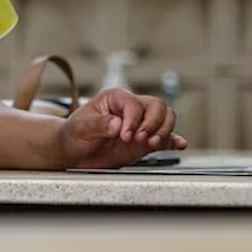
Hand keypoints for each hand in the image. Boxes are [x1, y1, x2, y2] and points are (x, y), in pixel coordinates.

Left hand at [55, 89, 187, 168]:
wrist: (73, 152)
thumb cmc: (73, 134)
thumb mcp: (80, 127)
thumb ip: (99, 124)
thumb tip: (117, 124)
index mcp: (116, 98)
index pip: (135, 104)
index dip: (133, 120)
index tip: (124, 135)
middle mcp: (131, 109)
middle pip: (157, 106)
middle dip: (153, 123)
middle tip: (140, 139)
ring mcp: (140, 125)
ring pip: (165, 118)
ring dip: (164, 130)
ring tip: (152, 143)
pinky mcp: (144, 142)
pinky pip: (164, 138)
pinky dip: (173, 141)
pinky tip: (179, 144)